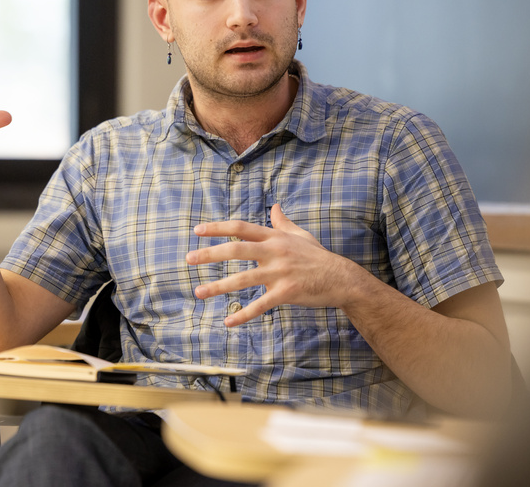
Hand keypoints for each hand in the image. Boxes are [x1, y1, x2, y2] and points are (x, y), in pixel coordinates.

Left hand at [186, 204, 362, 326]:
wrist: (341, 278)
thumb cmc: (318, 257)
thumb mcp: (301, 235)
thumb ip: (283, 222)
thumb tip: (274, 206)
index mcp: (275, 238)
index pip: (241, 228)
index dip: (218, 228)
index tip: (198, 230)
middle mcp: (274, 252)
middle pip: (236, 249)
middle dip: (210, 253)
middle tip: (188, 258)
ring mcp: (280, 272)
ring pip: (243, 279)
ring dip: (218, 286)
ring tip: (198, 292)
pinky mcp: (286, 292)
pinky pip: (260, 305)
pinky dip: (243, 315)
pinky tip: (228, 322)